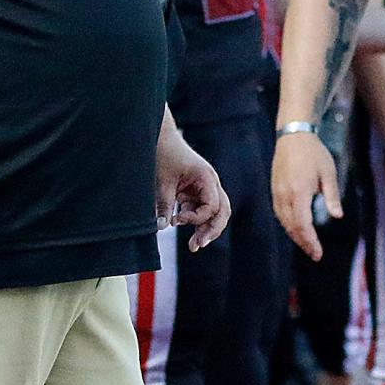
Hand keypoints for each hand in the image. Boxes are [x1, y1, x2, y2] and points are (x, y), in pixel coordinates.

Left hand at [156, 127, 230, 251]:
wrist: (161, 138)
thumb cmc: (164, 154)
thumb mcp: (163, 181)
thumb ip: (164, 205)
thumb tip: (161, 227)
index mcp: (207, 178)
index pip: (213, 206)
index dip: (197, 218)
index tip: (178, 220)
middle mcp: (211, 184)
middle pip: (222, 212)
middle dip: (212, 230)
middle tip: (198, 245)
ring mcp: (205, 188)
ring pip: (215, 213)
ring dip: (205, 229)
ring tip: (194, 246)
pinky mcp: (196, 191)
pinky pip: (202, 210)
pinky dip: (195, 220)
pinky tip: (182, 227)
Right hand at [271, 131, 341, 261]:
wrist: (292, 136)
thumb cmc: (314, 153)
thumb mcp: (328, 173)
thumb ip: (332, 196)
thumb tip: (337, 216)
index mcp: (299, 192)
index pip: (303, 224)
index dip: (310, 241)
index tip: (318, 253)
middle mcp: (285, 195)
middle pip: (292, 227)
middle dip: (303, 243)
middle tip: (315, 254)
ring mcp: (277, 192)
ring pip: (284, 221)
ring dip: (295, 235)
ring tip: (307, 245)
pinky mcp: (274, 189)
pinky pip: (280, 213)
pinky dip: (288, 224)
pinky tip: (296, 229)